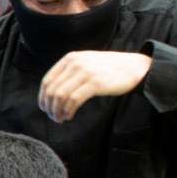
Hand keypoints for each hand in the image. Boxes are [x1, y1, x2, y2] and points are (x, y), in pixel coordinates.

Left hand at [38, 49, 152, 122]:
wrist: (134, 67)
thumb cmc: (109, 68)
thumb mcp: (86, 62)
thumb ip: (70, 72)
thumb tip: (52, 92)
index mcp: (70, 59)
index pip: (47, 80)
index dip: (42, 97)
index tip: (45, 108)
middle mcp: (75, 64)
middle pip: (52, 90)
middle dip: (49, 107)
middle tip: (53, 117)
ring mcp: (85, 73)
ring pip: (61, 96)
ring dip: (57, 111)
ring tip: (60, 118)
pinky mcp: (95, 83)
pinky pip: (74, 100)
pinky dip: (68, 111)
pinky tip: (69, 116)